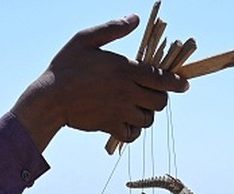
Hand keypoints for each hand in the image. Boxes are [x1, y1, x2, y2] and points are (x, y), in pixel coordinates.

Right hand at [11, 14, 189, 150]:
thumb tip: (136, 19)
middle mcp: (126, 92)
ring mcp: (118, 111)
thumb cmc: (66, 67)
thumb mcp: (85, 39)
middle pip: (160, 102)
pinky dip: (134, 131)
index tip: (183, 85)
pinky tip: (127, 123)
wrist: (49, 99)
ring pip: (147, 119)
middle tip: (152, 95)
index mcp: (125, 69)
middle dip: (160, 99)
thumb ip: (113, 29)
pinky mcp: (109, 126)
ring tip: (137, 108)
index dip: (177, 83)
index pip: (162, 78)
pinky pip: (132, 135)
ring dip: (146, 115)